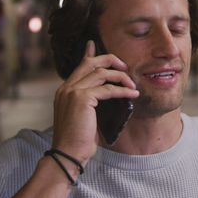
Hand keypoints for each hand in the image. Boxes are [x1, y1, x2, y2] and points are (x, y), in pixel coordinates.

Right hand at [51, 40, 138, 164]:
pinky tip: (132, 94)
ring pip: (101, 73)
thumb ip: (90, 102)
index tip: (92, 44)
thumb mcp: (83, 117)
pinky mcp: (82, 98)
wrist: (68, 154)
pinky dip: (122, 91)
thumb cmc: (77, 140)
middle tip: (125, 66)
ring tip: (132, 85)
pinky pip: (108, 89)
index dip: (88, 54)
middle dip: (110, 60)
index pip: (79, 66)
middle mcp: (66, 88)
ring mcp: (72, 91)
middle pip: (90, 63)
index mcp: (64, 91)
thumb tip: (106, 94)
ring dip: (121, 77)